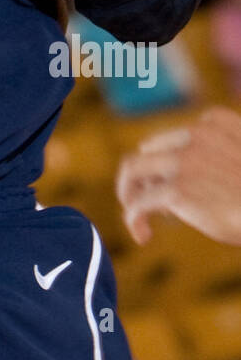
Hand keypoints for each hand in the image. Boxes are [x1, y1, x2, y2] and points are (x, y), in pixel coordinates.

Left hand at [116, 106, 240, 246]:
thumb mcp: (239, 165)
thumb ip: (219, 160)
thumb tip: (185, 188)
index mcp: (217, 122)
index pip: (175, 137)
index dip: (169, 163)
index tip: (179, 188)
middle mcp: (197, 135)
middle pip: (150, 151)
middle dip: (149, 178)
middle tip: (159, 206)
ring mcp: (185, 161)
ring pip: (132, 169)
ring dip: (129, 192)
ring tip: (135, 213)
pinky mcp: (177, 190)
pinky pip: (138, 203)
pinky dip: (133, 218)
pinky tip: (143, 236)